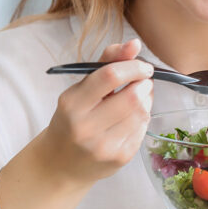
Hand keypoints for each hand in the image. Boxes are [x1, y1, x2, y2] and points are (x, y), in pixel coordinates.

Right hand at [42, 38, 153, 184]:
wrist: (60, 164)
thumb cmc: (72, 119)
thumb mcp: (80, 89)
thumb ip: (107, 62)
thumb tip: (135, 43)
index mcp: (72, 104)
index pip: (110, 76)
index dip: (133, 67)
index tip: (143, 67)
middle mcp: (86, 127)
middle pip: (132, 97)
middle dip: (144, 84)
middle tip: (143, 82)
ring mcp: (104, 146)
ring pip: (142, 113)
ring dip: (147, 100)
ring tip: (138, 98)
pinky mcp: (120, 158)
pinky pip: (143, 129)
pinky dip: (143, 118)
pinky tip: (132, 118)